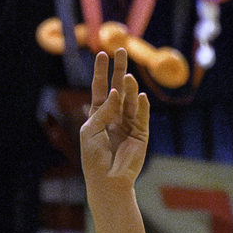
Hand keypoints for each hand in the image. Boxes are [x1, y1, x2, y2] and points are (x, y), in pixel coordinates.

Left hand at [79, 47, 150, 187]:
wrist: (108, 181)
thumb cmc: (93, 159)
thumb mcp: (90, 132)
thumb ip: (102, 111)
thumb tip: (115, 92)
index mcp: (98, 115)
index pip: (100, 89)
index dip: (101, 72)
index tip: (102, 54)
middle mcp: (114, 116)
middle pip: (117, 88)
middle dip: (118, 69)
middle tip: (121, 50)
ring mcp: (128, 124)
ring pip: (130, 100)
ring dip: (129, 88)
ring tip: (128, 77)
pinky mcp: (140, 134)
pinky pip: (142, 116)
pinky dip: (142, 106)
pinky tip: (141, 96)